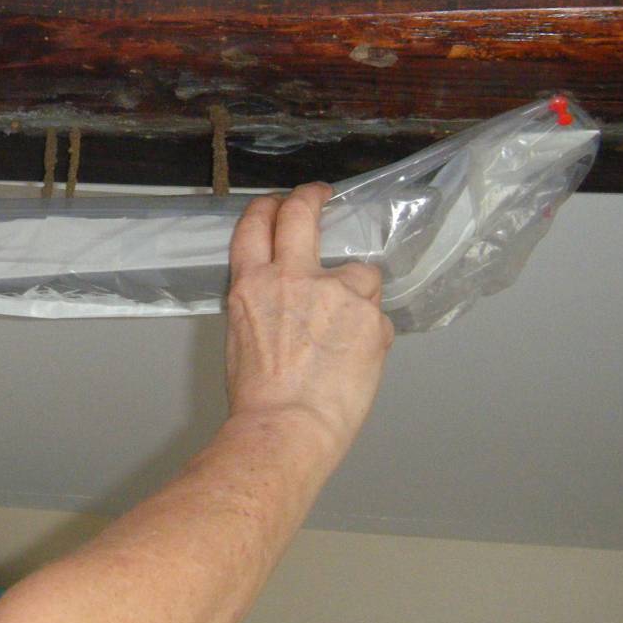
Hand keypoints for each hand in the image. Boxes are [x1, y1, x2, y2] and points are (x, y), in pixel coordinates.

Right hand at [225, 184, 392, 450]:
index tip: (283, 202)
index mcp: (252, 285)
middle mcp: (292, 277)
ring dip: (359, 294)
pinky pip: (379, 317)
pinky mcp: (370, 317)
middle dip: (312, 196)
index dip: (270, 206)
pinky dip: (372, 335)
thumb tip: (290, 300)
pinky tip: (358, 363)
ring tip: (349, 333)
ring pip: (361, 273)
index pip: (257, 224)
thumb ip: (264, 304)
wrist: (286, 427)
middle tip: (321, 194)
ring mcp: (335, 293)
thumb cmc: (259, 398)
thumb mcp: (243, 336)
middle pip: (301, 214)